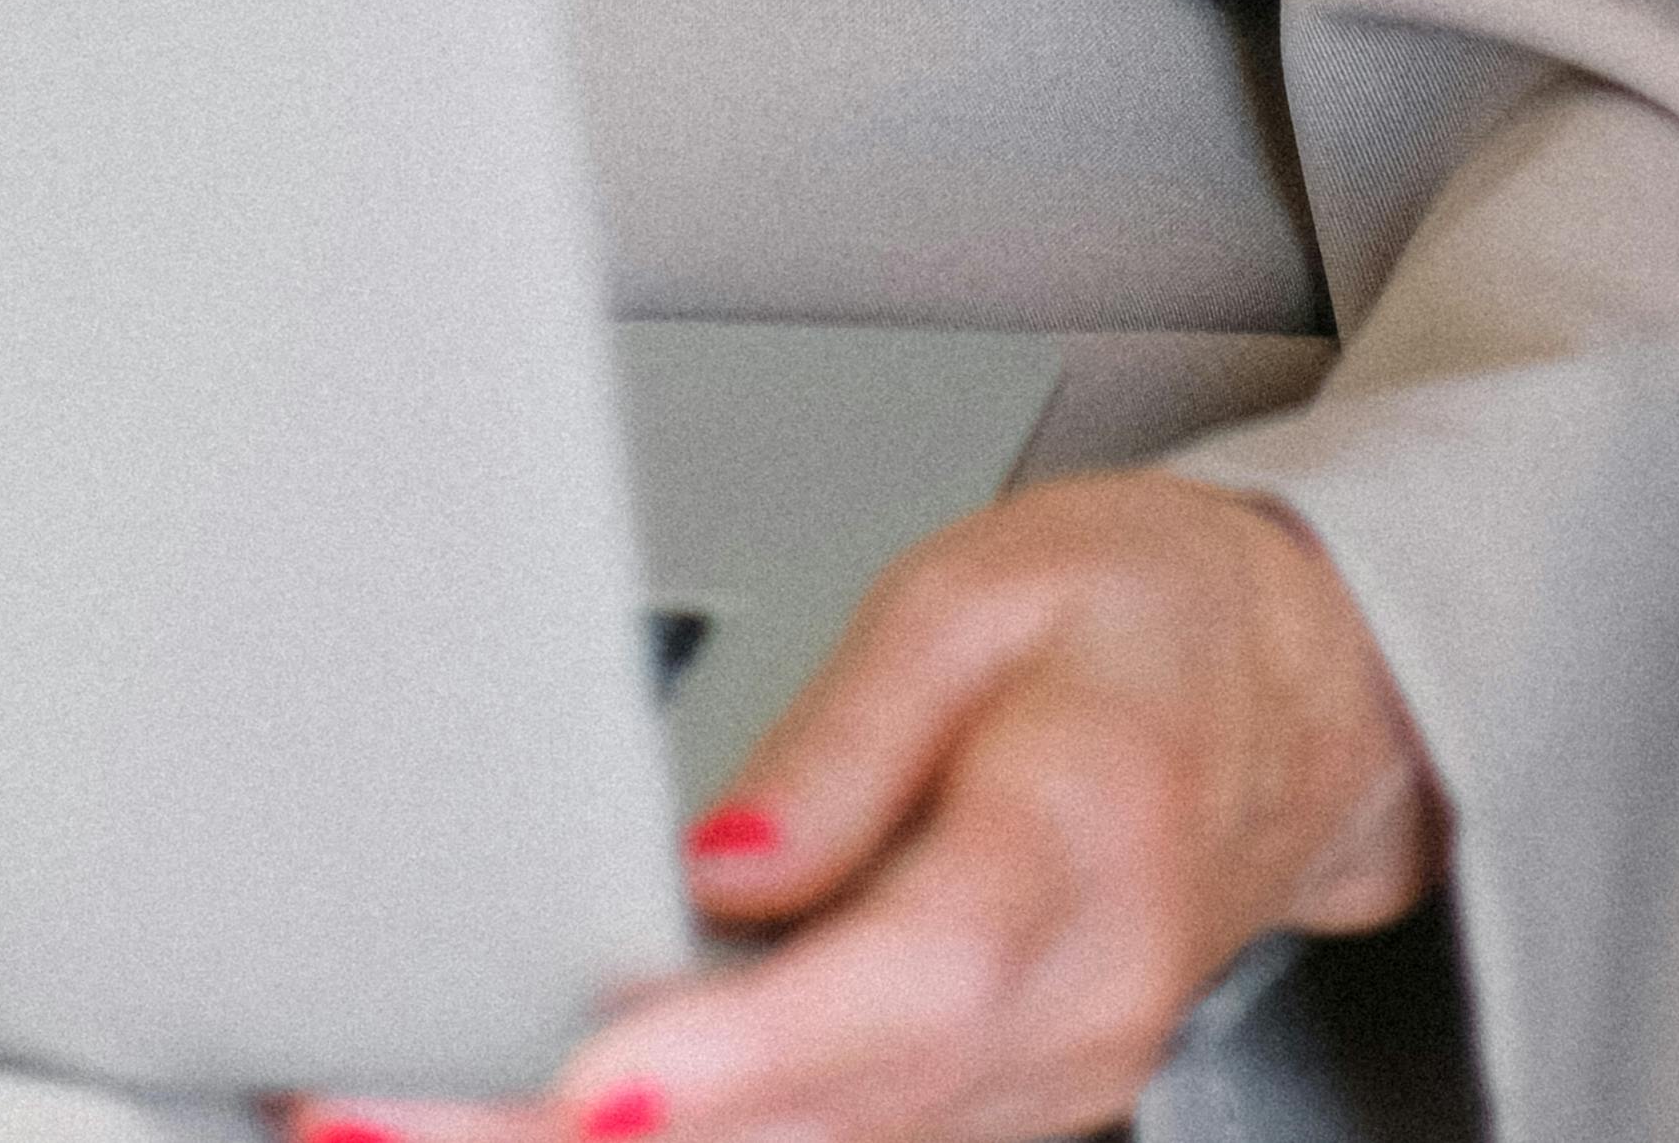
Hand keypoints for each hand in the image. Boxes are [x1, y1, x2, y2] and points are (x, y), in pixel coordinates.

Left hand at [295, 474, 1444, 1142]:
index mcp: (1078, 850)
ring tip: (406, 1112)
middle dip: (581, 1131)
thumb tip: (716, 873)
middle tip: (379, 1110)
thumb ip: (848, 739)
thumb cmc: (1144, 617)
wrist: (1299, 699)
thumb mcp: (986, 591)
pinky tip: (555, 1122)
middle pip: (813, 1114)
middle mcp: (1067, 1016)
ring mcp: (1040, 1091)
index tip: (588, 1082)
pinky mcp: (990, 1114)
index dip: (732, 1056)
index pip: (896, 986)